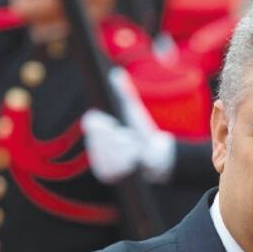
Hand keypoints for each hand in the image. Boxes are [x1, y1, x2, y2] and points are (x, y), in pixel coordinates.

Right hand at [81, 68, 174, 184]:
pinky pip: (113, 170)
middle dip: (115, 138)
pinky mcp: (112, 178)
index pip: (92, 125)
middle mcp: (97, 150)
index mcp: (98, 133)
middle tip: (128, 137)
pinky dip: (127, 161)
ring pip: (108, 155)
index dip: (101, 125)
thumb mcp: (132, 112)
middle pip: (98, 141)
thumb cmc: (143, 133)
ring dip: (124, 149)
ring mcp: (104, 165)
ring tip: (133, 147)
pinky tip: (133, 159)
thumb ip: (123, 93)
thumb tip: (116, 74)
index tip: (110, 121)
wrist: (160, 157)